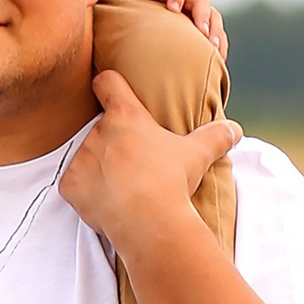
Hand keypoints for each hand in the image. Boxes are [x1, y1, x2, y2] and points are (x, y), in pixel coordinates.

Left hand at [59, 70, 239, 257]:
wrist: (149, 220)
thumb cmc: (172, 181)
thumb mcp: (198, 154)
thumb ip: (215, 136)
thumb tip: (234, 129)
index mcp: (126, 116)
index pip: (107, 83)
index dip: (108, 84)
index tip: (108, 88)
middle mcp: (98, 132)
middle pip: (101, 128)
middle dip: (114, 142)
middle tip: (134, 163)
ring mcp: (81, 158)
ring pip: (87, 157)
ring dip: (99, 167)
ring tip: (123, 186)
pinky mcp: (69, 185)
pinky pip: (74, 185)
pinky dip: (85, 192)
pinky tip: (106, 201)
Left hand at [101, 0, 227, 50]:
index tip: (173, 8)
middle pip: (202, 2)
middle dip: (203, 17)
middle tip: (202, 33)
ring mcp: (198, 12)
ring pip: (214, 19)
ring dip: (215, 34)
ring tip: (215, 51)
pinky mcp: (204, 27)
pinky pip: (217, 35)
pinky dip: (220, 47)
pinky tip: (219, 62)